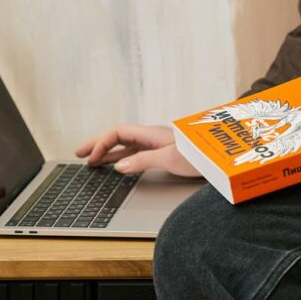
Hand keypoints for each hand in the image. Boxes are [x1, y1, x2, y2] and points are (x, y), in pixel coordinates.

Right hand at [75, 124, 200, 177]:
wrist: (221, 157)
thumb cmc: (200, 155)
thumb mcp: (169, 158)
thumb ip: (142, 161)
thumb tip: (119, 167)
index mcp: (151, 134)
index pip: (117, 133)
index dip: (101, 143)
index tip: (90, 159)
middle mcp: (152, 137)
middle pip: (118, 137)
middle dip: (98, 145)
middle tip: (79, 154)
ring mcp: (158, 144)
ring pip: (126, 146)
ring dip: (109, 153)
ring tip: (93, 162)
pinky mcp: (164, 153)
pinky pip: (136, 153)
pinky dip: (122, 159)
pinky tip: (118, 166)